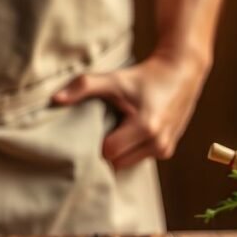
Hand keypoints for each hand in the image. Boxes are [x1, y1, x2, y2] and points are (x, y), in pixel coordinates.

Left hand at [52, 53, 209, 168]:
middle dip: (108, 148)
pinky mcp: (168, 151)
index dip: (98, 141)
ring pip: (127, 164)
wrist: (181, 72)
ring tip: (120, 128)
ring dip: (120, 151)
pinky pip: (139, 159)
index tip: (95, 127)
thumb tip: (55, 99)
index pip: (108, 151)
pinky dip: (132, 150)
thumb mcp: (114, 79)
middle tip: (106, 127)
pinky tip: (132, 132)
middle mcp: (158, 142)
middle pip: (116, 162)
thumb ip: (84, 86)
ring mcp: (164, 149)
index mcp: (145, 127)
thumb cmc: (144, 76)